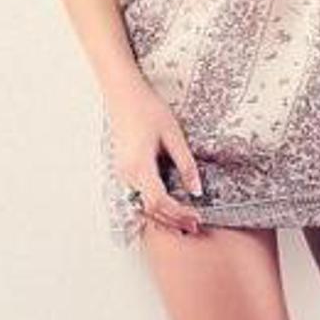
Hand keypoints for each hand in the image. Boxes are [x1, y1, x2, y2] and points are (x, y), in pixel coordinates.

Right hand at [107, 83, 204, 235]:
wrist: (124, 94)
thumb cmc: (148, 109)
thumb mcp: (173, 135)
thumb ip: (185, 164)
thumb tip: (196, 191)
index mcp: (139, 166)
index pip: (159, 202)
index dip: (178, 214)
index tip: (196, 218)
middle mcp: (127, 175)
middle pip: (150, 209)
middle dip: (172, 220)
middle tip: (194, 226)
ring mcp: (123, 173)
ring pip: (142, 205)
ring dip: (163, 216)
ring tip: (184, 220)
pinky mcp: (124, 169)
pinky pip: (138, 195)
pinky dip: (154, 206)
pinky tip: (168, 206)